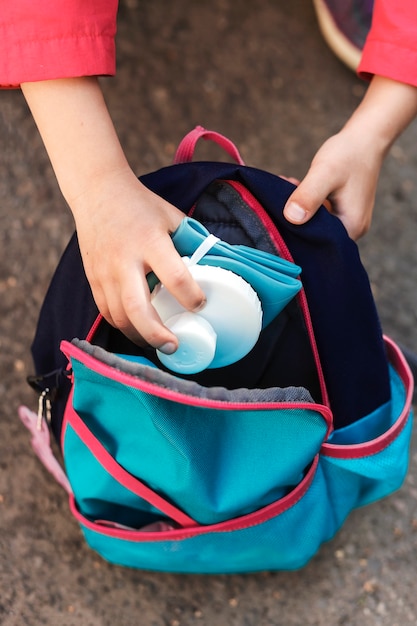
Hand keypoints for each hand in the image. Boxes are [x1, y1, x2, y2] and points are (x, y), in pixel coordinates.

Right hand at [73, 168, 205, 348]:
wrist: (97, 192)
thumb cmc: (140, 206)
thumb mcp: (172, 217)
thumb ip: (191, 242)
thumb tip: (216, 266)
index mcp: (150, 241)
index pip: (174, 277)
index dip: (191, 297)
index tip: (201, 304)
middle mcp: (124, 260)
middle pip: (139, 309)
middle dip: (157, 334)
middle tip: (175, 346)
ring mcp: (105, 272)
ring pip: (120, 317)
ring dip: (140, 336)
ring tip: (160, 343)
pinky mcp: (93, 279)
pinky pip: (107, 312)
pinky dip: (124, 326)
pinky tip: (139, 330)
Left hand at [283, 128, 380, 239]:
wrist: (366, 138)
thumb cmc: (348, 154)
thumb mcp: (325, 174)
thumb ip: (309, 196)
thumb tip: (291, 218)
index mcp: (352, 227)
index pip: (318, 244)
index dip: (296, 232)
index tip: (280, 213)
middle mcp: (352, 229)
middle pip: (316, 235)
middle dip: (294, 219)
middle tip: (279, 198)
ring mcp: (347, 221)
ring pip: (315, 223)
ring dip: (298, 208)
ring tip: (286, 187)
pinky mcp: (341, 211)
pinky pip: (319, 214)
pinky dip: (306, 202)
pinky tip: (294, 186)